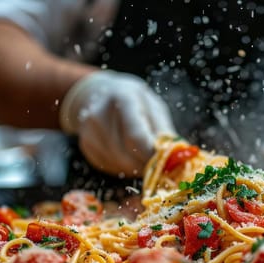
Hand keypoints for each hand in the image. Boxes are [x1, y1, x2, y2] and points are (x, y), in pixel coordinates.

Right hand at [60, 71, 176, 175]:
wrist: (102, 94)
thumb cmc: (136, 103)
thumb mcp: (154, 108)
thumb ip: (163, 132)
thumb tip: (177, 156)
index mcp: (122, 98)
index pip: (136, 136)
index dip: (151, 155)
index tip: (164, 162)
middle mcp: (100, 114)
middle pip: (126, 154)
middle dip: (145, 164)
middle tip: (157, 164)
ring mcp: (89, 131)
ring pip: (118, 164)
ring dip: (135, 167)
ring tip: (143, 157)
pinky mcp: (86, 145)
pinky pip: (109, 166)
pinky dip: (123, 167)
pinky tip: (129, 155)